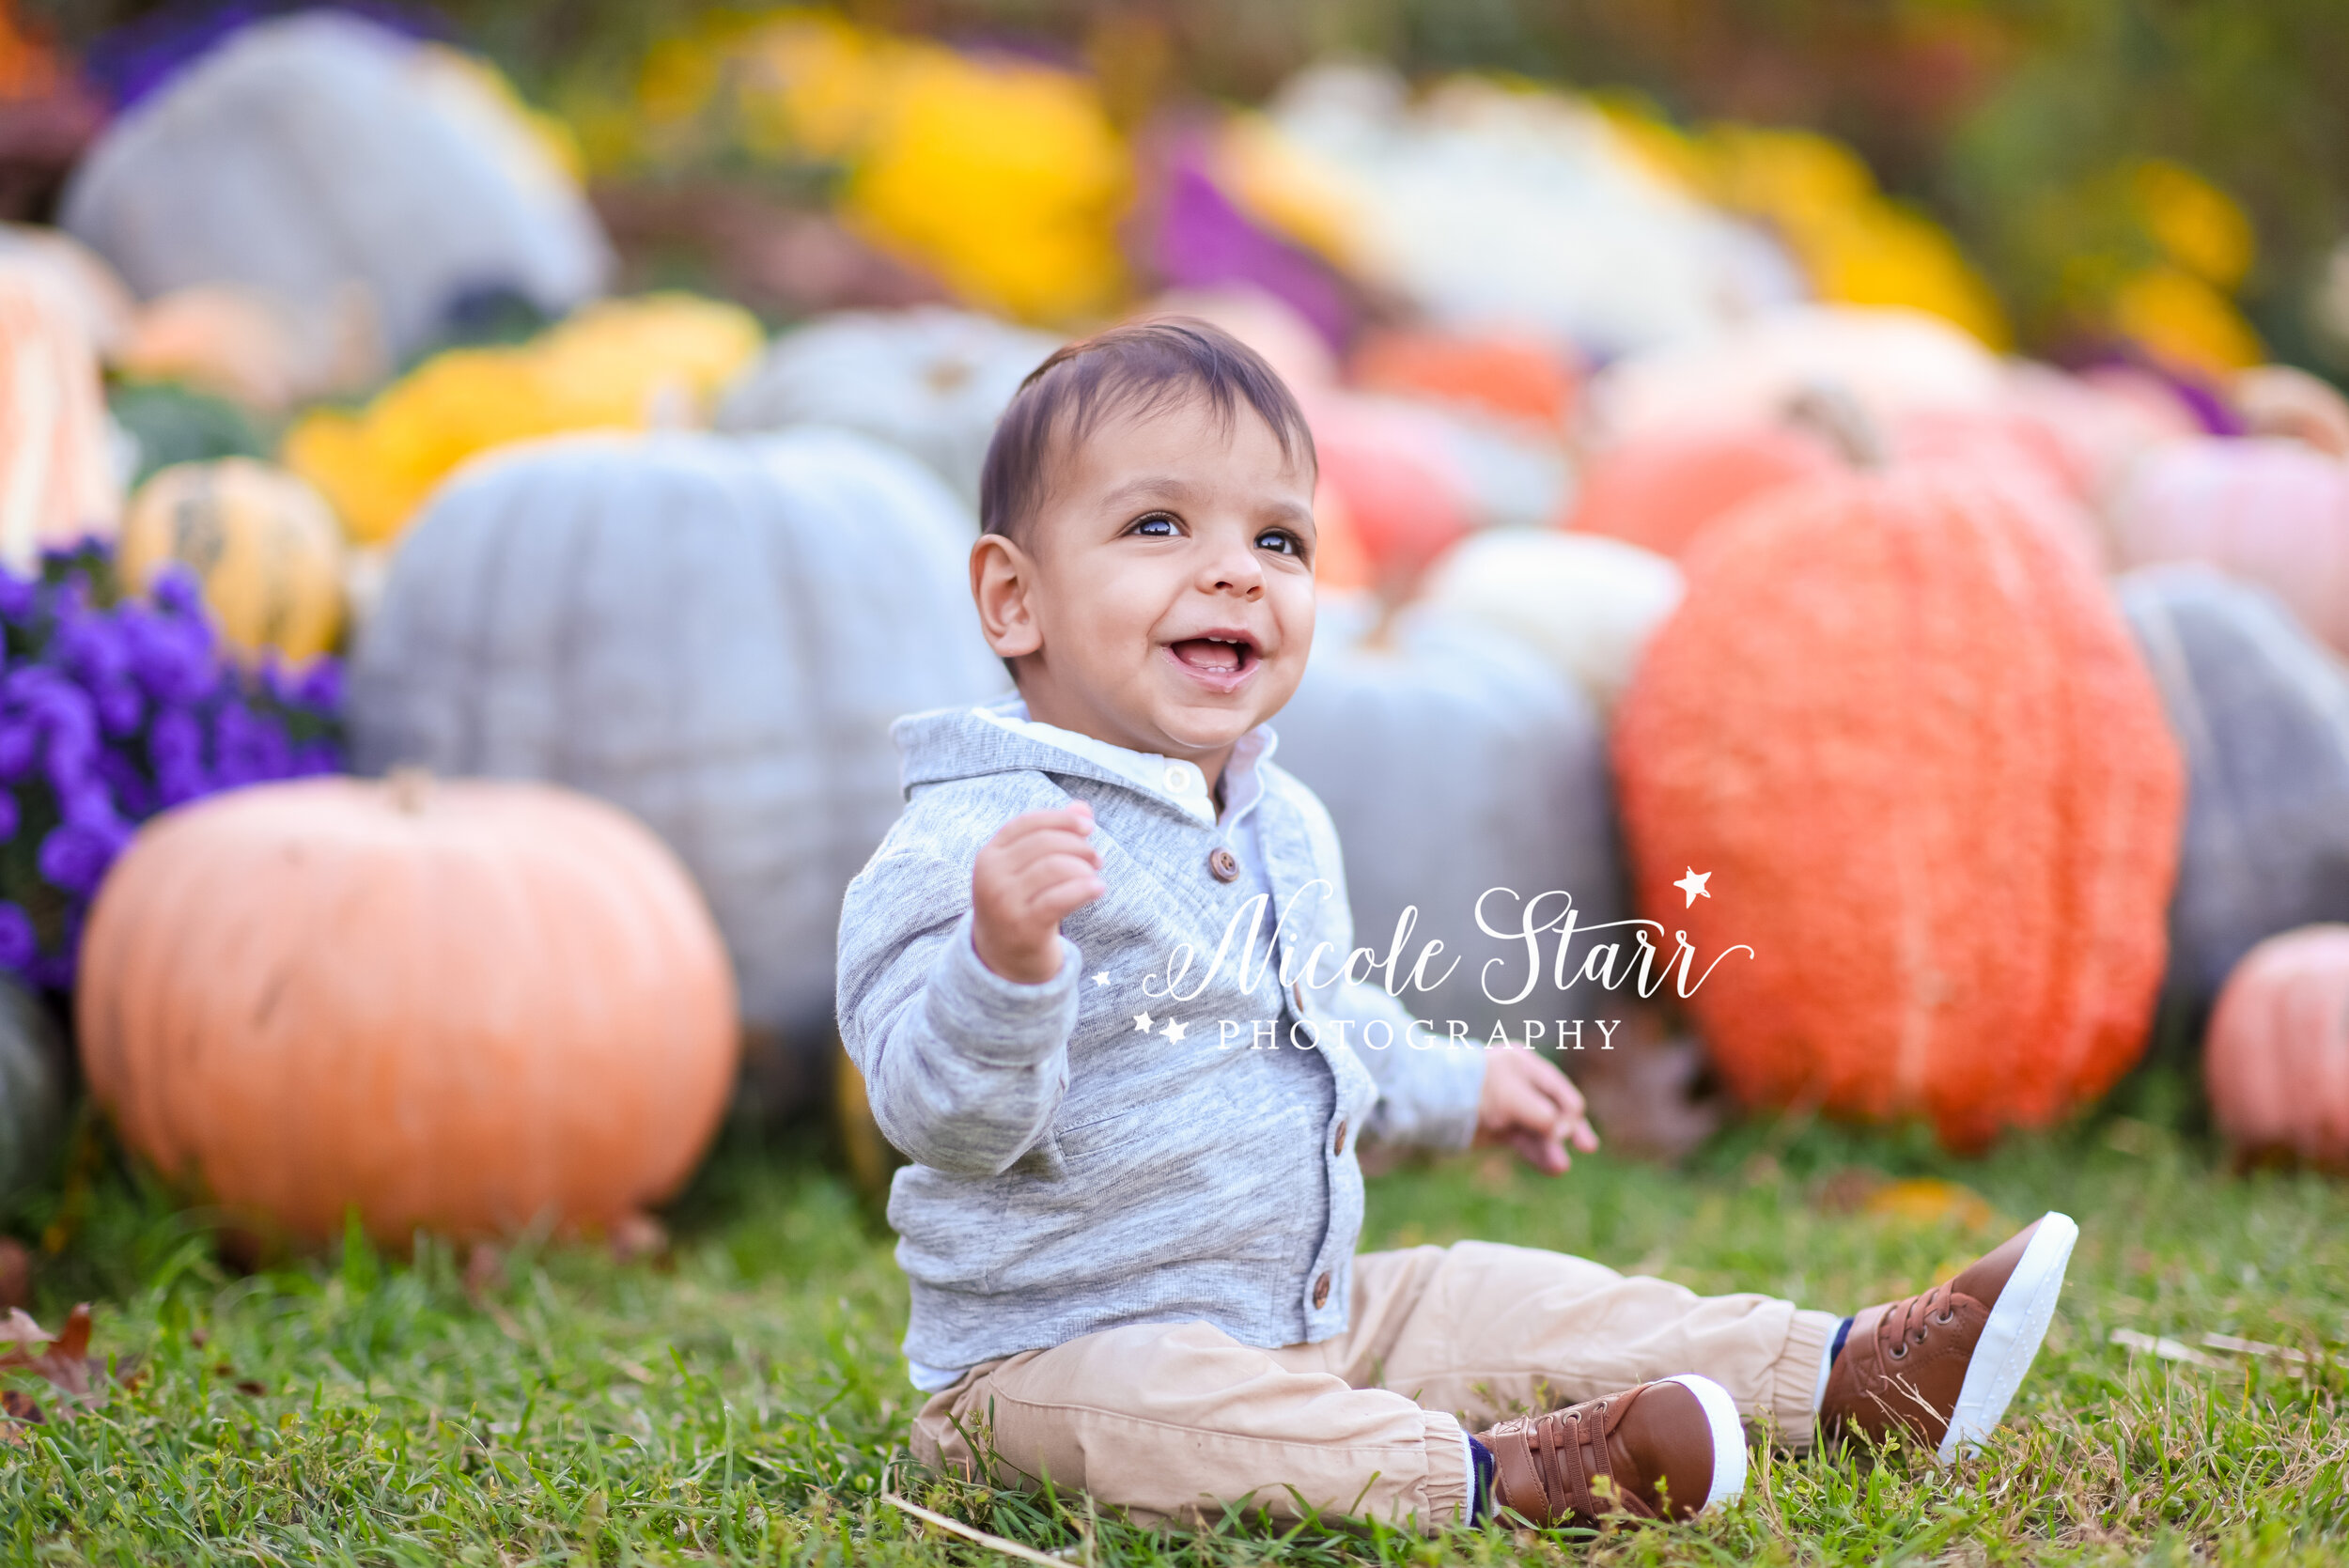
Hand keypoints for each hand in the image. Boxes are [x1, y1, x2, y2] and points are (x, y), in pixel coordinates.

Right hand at [971, 802, 1104, 983]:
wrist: (1003, 961)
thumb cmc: (1022, 906)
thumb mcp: (1029, 870)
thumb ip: (1053, 836)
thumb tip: (1083, 807)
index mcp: (989, 856)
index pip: (1027, 823)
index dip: (1060, 819)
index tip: (1088, 826)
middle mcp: (991, 876)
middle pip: (1045, 843)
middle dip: (1078, 845)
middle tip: (1096, 859)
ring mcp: (1004, 902)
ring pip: (1055, 867)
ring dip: (1084, 868)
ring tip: (1095, 876)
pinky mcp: (1024, 927)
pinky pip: (1061, 898)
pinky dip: (1085, 889)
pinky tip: (1099, 889)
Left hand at [1474, 1046, 1599, 1174]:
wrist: (1430, 1102)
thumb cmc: (1473, 1089)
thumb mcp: (1513, 1098)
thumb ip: (1543, 1114)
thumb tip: (1565, 1131)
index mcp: (1525, 1065)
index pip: (1560, 1091)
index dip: (1569, 1111)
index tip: (1564, 1129)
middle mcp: (1521, 1086)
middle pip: (1556, 1110)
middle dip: (1571, 1129)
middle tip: (1589, 1147)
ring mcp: (1510, 1109)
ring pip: (1541, 1131)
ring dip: (1553, 1147)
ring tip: (1561, 1167)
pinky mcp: (1499, 1130)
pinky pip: (1526, 1143)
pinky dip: (1539, 1154)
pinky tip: (1554, 1167)